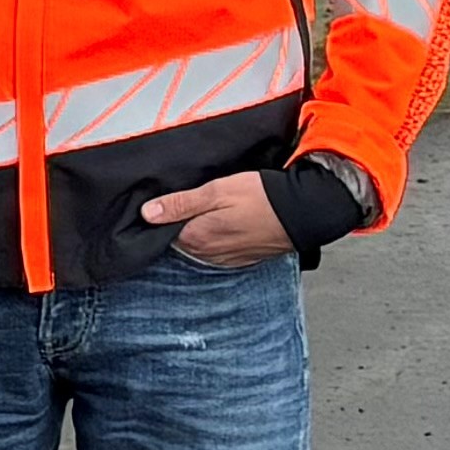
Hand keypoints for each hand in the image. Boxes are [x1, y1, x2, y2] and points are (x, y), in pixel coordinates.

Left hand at [136, 172, 300, 268]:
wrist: (302, 212)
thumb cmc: (260, 198)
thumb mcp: (216, 191)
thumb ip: (180, 203)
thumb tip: (147, 213)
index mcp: (196, 238)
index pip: (163, 233)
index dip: (163, 217)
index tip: (166, 202)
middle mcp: (208, 254)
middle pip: (180, 240)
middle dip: (180, 223)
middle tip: (189, 201)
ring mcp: (225, 258)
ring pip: (200, 245)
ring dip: (199, 230)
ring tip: (209, 209)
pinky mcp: (242, 257)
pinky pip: (219, 248)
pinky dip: (217, 236)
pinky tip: (225, 221)